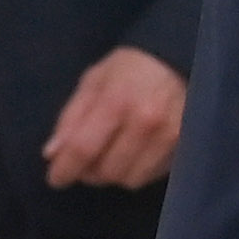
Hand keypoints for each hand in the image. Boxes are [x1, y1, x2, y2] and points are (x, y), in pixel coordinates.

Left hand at [42, 45, 186, 189]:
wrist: (181, 57)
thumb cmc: (130, 67)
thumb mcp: (93, 81)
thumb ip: (71, 117)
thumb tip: (53, 154)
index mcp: (117, 101)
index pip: (83, 149)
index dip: (64, 170)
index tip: (56, 178)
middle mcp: (146, 122)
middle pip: (107, 172)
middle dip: (90, 172)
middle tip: (88, 161)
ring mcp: (170, 136)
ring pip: (131, 180)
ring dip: (115, 174)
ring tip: (112, 157)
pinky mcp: (185, 145)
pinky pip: (152, 176)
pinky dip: (138, 171)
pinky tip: (135, 154)